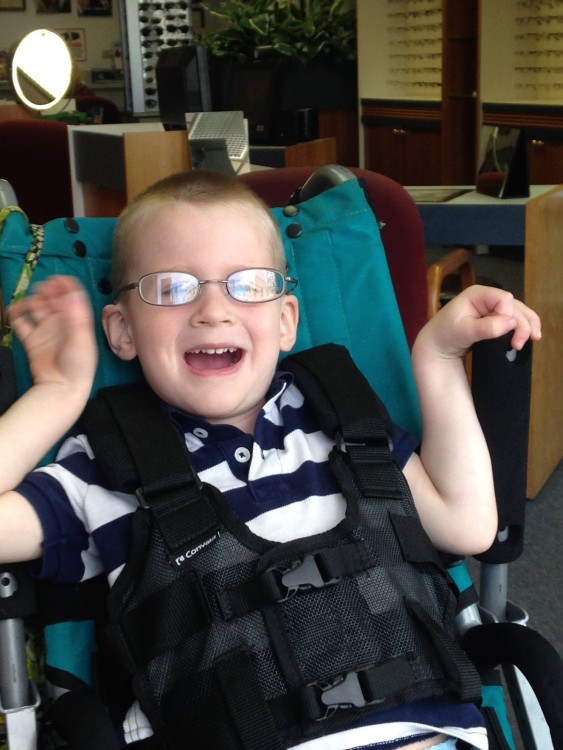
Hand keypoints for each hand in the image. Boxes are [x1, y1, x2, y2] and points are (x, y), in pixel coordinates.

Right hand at [9, 275, 97, 395]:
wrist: (62, 388)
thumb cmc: (78, 365)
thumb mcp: (81, 338)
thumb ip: (75, 315)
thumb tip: (70, 292)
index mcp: (77, 320)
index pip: (72, 295)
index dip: (64, 285)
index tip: (56, 280)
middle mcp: (61, 322)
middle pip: (52, 298)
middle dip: (46, 290)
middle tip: (42, 290)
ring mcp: (45, 330)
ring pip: (35, 307)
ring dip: (31, 300)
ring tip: (30, 304)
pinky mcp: (32, 340)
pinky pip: (21, 322)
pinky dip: (15, 314)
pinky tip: (15, 311)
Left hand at [418, 285, 541, 359]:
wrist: (437, 346)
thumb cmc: (445, 335)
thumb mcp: (463, 332)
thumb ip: (485, 327)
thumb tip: (510, 322)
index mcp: (478, 294)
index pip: (503, 299)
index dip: (508, 315)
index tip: (505, 333)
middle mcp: (488, 297)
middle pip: (514, 306)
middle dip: (521, 324)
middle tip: (519, 345)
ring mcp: (492, 307)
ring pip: (518, 312)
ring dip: (528, 325)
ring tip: (535, 339)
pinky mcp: (495, 318)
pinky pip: (514, 319)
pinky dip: (524, 327)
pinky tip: (532, 336)